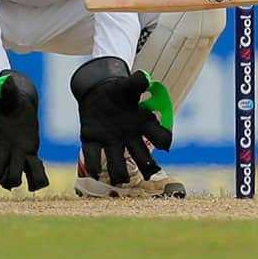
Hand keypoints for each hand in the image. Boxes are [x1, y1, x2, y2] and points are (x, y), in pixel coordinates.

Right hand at [0, 70, 49, 191]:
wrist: (20, 108)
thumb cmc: (12, 102)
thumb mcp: (11, 95)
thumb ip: (6, 90)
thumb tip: (6, 80)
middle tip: (8, 159)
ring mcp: (12, 157)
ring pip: (7, 179)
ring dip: (12, 179)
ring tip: (23, 168)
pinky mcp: (28, 159)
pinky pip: (31, 175)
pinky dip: (36, 180)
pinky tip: (40, 179)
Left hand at [70, 57, 171, 182]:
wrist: (98, 92)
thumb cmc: (119, 90)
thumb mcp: (129, 84)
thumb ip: (137, 82)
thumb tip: (145, 78)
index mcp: (143, 124)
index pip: (159, 135)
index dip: (164, 140)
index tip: (165, 145)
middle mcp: (129, 137)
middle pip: (141, 156)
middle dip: (147, 166)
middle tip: (150, 174)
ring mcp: (111, 141)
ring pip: (117, 162)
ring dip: (120, 172)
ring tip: (121, 179)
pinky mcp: (92, 141)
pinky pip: (93, 155)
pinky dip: (93, 165)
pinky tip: (95, 173)